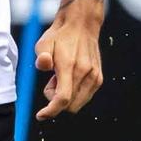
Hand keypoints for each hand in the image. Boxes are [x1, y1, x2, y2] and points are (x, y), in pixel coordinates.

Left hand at [35, 2, 104, 119]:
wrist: (82, 25)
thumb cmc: (60, 35)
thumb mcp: (44, 42)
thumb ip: (42, 55)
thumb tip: (43, 65)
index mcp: (70, 66)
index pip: (62, 98)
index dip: (51, 111)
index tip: (41, 115)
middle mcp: (85, 73)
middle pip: (69, 105)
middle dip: (56, 100)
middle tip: (52, 81)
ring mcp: (94, 76)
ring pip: (78, 103)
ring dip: (67, 97)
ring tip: (62, 78)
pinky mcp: (99, 78)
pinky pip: (85, 97)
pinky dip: (75, 94)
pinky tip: (71, 78)